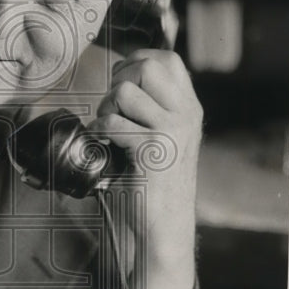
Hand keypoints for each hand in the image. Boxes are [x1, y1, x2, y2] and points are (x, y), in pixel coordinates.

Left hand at [87, 49, 202, 288]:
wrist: (163, 229)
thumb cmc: (151, 188)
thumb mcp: (157, 141)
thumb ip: (147, 112)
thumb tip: (117, 80)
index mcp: (188, 109)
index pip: (166, 59)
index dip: (136, 61)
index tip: (120, 82)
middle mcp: (186, 115)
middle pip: (146, 67)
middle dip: (118, 83)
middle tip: (112, 112)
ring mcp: (173, 129)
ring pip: (124, 92)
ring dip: (106, 110)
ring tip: (109, 133)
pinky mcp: (154, 148)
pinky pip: (113, 123)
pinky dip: (100, 134)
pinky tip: (105, 149)